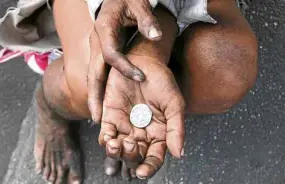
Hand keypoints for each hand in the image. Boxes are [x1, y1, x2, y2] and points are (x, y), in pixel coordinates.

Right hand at [88, 0, 162, 122]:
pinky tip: (104, 105)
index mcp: (104, 30)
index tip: (141, 77)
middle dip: (94, 96)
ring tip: (98, 118)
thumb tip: (156, 36)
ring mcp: (95, 49)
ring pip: (93, 77)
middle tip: (98, 118)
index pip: (111, 54)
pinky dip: (99, 90)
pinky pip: (99, 74)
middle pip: (93, 73)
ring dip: (94, 97)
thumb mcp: (138, 4)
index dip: (125, 67)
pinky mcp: (100, 53)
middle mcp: (96, 42)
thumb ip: (146, 20)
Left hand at [98, 54, 185, 178]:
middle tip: (130, 146)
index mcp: (159, 133)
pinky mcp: (110, 116)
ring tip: (117, 144)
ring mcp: (125, 126)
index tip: (143, 172)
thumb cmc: (162, 80)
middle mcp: (141, 133)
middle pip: (134, 157)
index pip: (154, 157)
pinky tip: (109, 138)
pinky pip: (105, 135)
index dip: (149, 167)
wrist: (143, 60)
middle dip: (131, 158)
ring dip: (116, 153)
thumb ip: (176, 129)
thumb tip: (179, 154)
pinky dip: (105, 141)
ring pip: (118, 150)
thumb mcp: (174, 104)